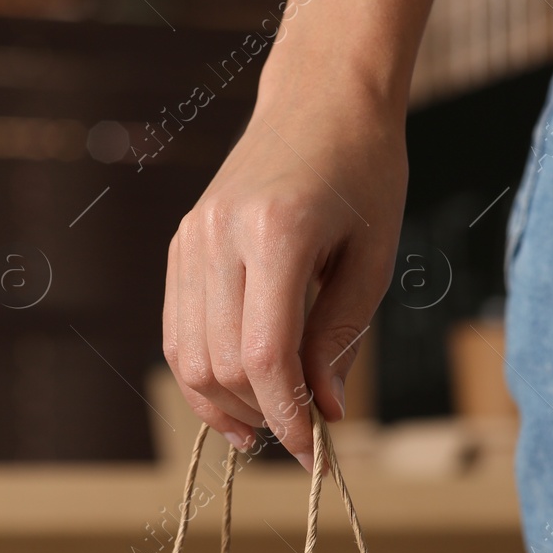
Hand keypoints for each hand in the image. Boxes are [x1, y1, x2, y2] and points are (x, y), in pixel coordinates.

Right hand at [162, 85, 406, 466]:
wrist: (322, 99)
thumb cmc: (365, 173)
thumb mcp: (375, 258)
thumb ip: (342, 337)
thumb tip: (322, 413)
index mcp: (276, 233)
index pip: (264, 356)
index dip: (286, 416)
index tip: (314, 453)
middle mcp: (219, 235)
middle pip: (221, 364)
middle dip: (261, 413)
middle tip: (302, 437)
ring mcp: (191, 237)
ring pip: (187, 354)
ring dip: (225, 403)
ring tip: (265, 425)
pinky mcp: (182, 242)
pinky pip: (178, 328)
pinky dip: (201, 373)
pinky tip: (235, 397)